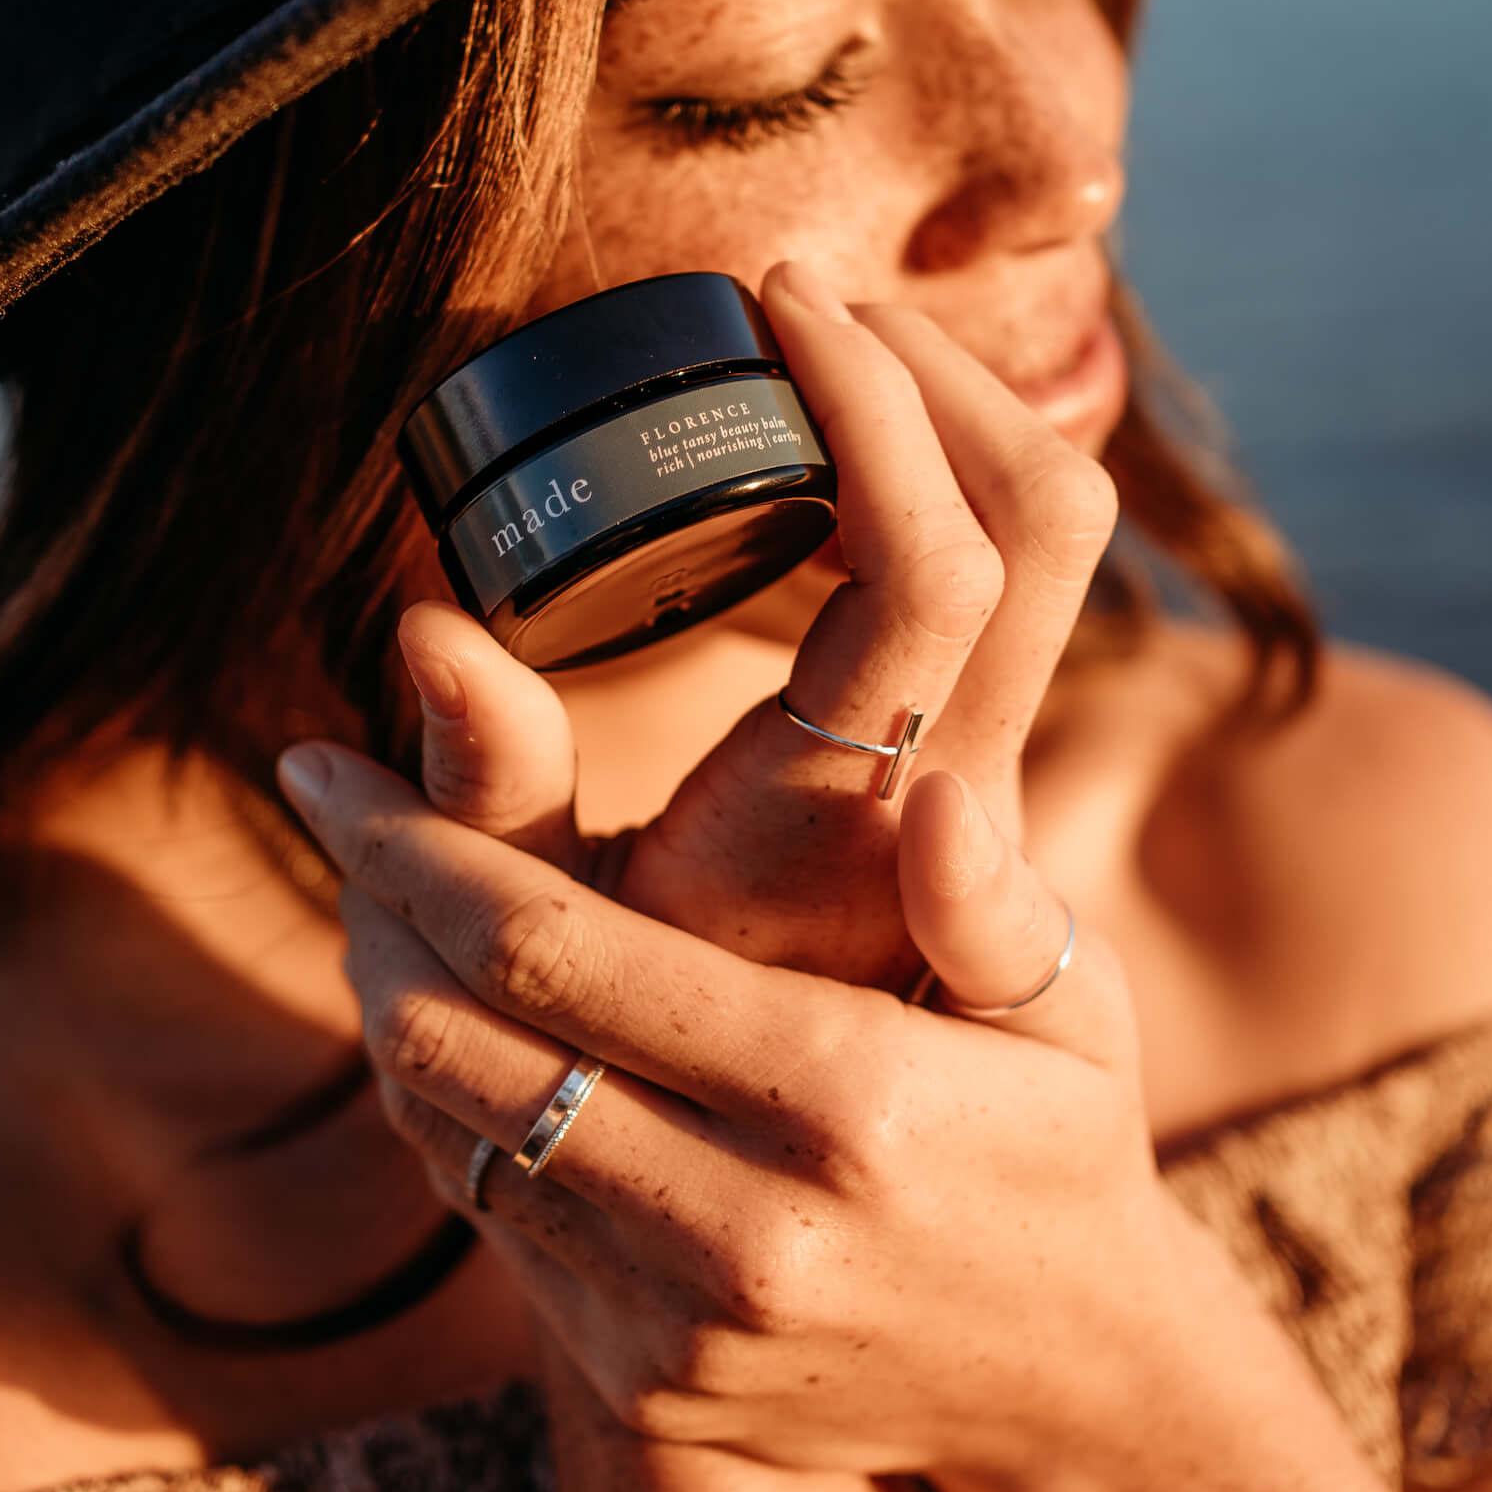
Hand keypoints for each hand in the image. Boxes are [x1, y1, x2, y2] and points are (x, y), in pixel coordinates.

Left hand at [276, 736, 1196, 1483]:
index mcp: (845, 1097)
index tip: (322, 761)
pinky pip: (496, 1223)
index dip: (412, 846)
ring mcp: (682, 1322)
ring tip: (373, 902)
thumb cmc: (1058, 1142)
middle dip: (368, 910)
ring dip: (389, 1008)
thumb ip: (986, 901)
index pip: (556, 951)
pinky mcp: (646, 1383)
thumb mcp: (1073, 1007)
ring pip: (455, 1136)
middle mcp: (746, 1224)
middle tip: (332, 807)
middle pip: (462, 1042)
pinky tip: (449, 1028)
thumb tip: (926, 791)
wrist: (1071, 1387)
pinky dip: (450, 1115)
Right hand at [397, 263, 1117, 994]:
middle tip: (810, 307)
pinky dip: (958, 482)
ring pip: (1059, 543)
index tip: (777, 309)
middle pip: (1048, 520)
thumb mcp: (531, 929)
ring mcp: (984, 779)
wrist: (766, 1183)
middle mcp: (954, 792)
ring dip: (961, 414)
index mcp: (843, 817)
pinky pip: (1020, 583)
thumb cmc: (611, 1051)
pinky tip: (855, 457)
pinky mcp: (978, 769)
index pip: (936, 570)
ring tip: (825, 356)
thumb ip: (484, 791)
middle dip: (943, 370)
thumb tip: (433, 626)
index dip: (876, 405)